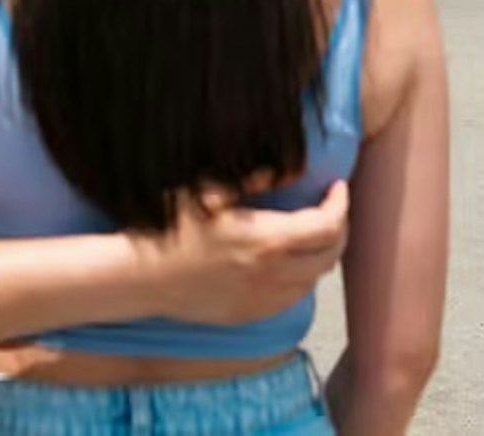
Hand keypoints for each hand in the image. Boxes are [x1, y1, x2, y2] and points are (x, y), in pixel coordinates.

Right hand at [144, 181, 349, 324]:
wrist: (143, 277)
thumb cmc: (173, 227)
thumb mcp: (211, 191)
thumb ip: (255, 179)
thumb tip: (292, 169)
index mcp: (266, 239)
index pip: (327, 226)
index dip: (340, 204)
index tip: (337, 187)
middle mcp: (272, 274)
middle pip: (330, 255)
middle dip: (339, 229)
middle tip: (330, 208)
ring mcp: (263, 300)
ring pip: (314, 280)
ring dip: (321, 254)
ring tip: (311, 232)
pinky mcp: (250, 315)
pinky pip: (292, 298)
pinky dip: (301, 277)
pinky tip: (288, 261)